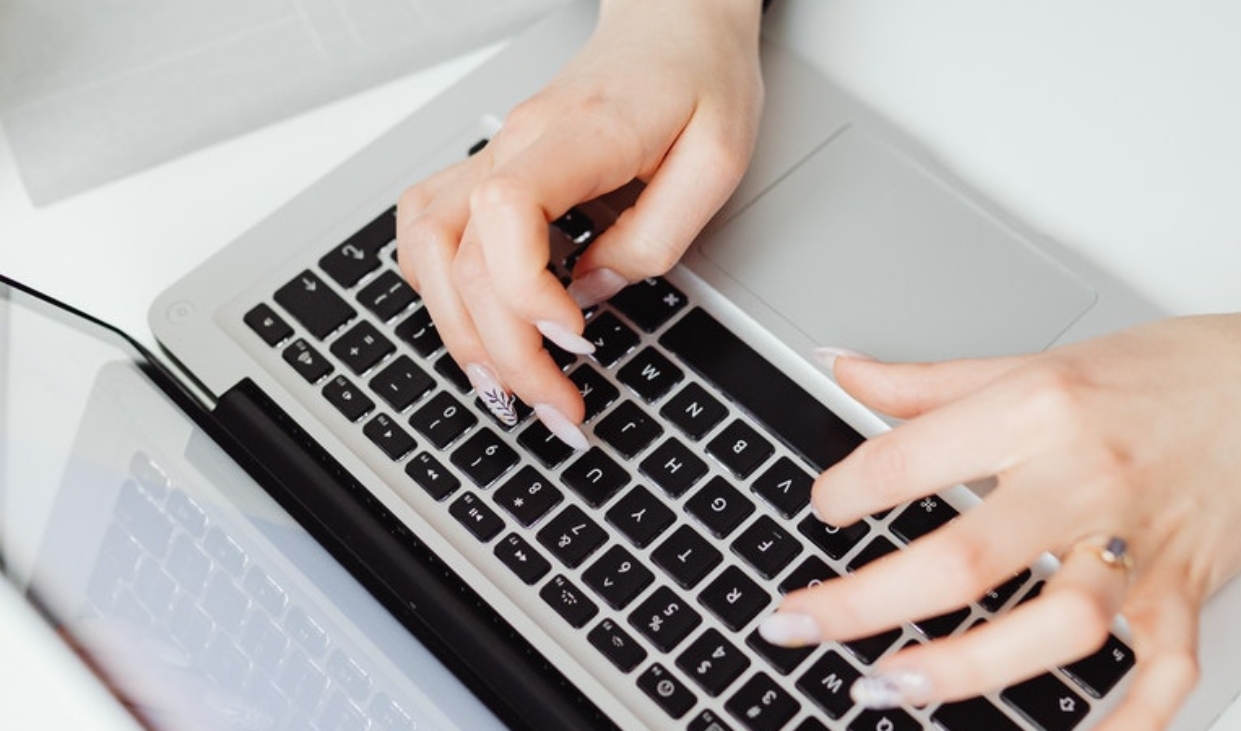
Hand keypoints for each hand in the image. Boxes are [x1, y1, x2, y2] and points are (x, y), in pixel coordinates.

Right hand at [396, 0, 762, 442]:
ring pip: (426, 248)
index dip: (525, 292)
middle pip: (462, 255)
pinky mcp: (490, 172)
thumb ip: (657, 234)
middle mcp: (516, 144)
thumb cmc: (699, 79)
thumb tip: (593, 288)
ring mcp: (493, 156)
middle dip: (504, 351)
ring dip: (457, 330)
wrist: (674, 25)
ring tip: (505, 387)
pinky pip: (428, 230)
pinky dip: (438, 289)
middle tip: (557, 408)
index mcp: (578, 134)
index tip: (575, 338)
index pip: (504, 212)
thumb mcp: (717, 159)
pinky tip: (472, 325)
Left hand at [759, 302, 1240, 728]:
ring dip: (966, 669)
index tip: (818, 511)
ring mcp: (1141, 546)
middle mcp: (1087, 479)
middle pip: (967, 559)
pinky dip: (1123, 724)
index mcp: (1041, 409)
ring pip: (1057, 628)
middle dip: (865, 602)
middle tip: (796, 623)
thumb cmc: (1165, 373)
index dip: (846, 491)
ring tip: (889, 687)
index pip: (913, 458)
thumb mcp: (1036, 359)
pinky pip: (1161, 677)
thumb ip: (930, 382)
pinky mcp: (1186, 594)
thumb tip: (845, 370)